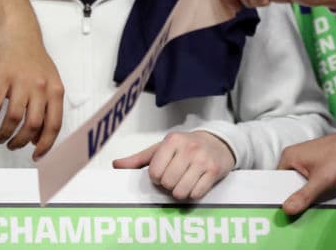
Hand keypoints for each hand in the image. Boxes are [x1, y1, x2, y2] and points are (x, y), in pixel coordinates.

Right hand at [0, 16, 64, 158]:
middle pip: (33, 125)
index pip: (54, 124)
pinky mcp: (1, 78)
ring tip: (1, 137)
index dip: (46, 144)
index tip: (38, 155)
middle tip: (14, 146)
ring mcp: (21, 82)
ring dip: (5, 134)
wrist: (20, 35)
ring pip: (14, 118)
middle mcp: (41, 88)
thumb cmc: (35, 60)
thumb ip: (48, 106)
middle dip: (21, 142)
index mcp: (56, 90)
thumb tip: (40, 134)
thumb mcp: (50, 81)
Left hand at [113, 131, 234, 200]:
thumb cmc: (186, 147)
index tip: (164, 172)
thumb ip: (139, 159)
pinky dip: (194, 193)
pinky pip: (196, 194)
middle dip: (169, 185)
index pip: (154, 172)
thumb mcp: (163, 148)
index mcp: (172, 141)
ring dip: (181, 192)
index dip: (157, 178)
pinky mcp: (214, 170)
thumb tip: (116, 165)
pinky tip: (196, 183)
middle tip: (176, 177)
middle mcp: (189, 148)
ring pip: (181, 191)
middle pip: (167, 183)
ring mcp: (203, 159)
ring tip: (185, 182)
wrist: (219, 142)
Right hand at [278, 127, 335, 215]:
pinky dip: (317, 188)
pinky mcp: (320, 164)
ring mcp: (309, 160)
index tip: (286, 208)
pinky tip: (323, 192)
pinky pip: (312, 181)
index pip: (275, 181)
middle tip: (305, 204)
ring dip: (308, 193)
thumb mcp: (323, 180)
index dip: (280, 196)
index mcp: (290, 155)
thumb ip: (304, 195)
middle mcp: (297, 156)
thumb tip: (286, 209)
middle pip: (289, 184)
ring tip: (316, 196)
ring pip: (302, 184)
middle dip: (297, 195)